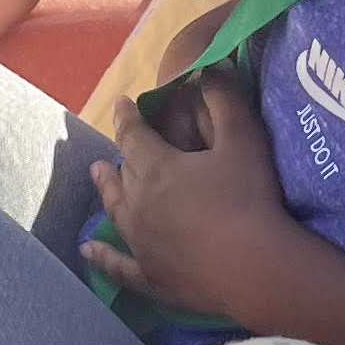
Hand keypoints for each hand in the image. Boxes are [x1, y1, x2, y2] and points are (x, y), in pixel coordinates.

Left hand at [81, 68, 298, 320]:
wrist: (256, 268)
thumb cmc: (250, 199)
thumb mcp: (244, 139)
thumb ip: (225, 99)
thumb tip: (208, 68)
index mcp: (156, 168)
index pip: (133, 135)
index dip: (128, 117)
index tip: (123, 103)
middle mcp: (139, 204)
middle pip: (123, 173)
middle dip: (120, 155)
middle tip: (115, 148)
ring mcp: (141, 244)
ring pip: (115, 211)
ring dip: (106, 192)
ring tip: (97, 177)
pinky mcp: (150, 277)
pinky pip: (118, 266)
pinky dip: (102, 257)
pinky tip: (88, 251)